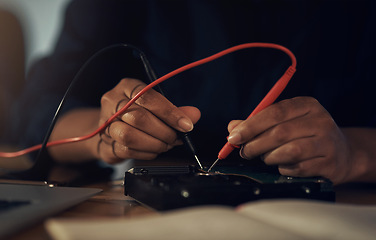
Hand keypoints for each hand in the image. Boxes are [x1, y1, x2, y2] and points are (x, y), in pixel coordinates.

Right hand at [97, 78, 200, 163]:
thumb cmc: (138, 113)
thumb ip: (176, 110)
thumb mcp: (158, 106)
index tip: (186, 125)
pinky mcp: (104, 142)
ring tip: (165, 145)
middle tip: (176, 138)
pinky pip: (126, 150)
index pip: (148, 96)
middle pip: (138, 117)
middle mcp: (112, 101)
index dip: (169, 112)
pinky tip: (154, 150)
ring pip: (129, 135)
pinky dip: (146, 153)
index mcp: (127, 86)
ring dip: (154, 144)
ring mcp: (105, 122)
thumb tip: (194, 115)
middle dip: (163, 131)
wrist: (112, 127)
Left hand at [227, 97, 351, 184]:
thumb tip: (233, 128)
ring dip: (269, 157)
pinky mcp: (330, 163)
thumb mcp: (284, 122)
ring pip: (289, 152)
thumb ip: (257, 123)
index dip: (251, 126)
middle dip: (255, 145)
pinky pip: (298, 168)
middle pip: (280, 133)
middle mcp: (321, 121)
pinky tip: (283, 165)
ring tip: (264, 157)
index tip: (234, 137)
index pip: (275, 112)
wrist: (342, 153)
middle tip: (245, 152)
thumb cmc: (304, 134)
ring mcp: (328, 142)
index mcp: (307, 105)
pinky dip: (283, 168)